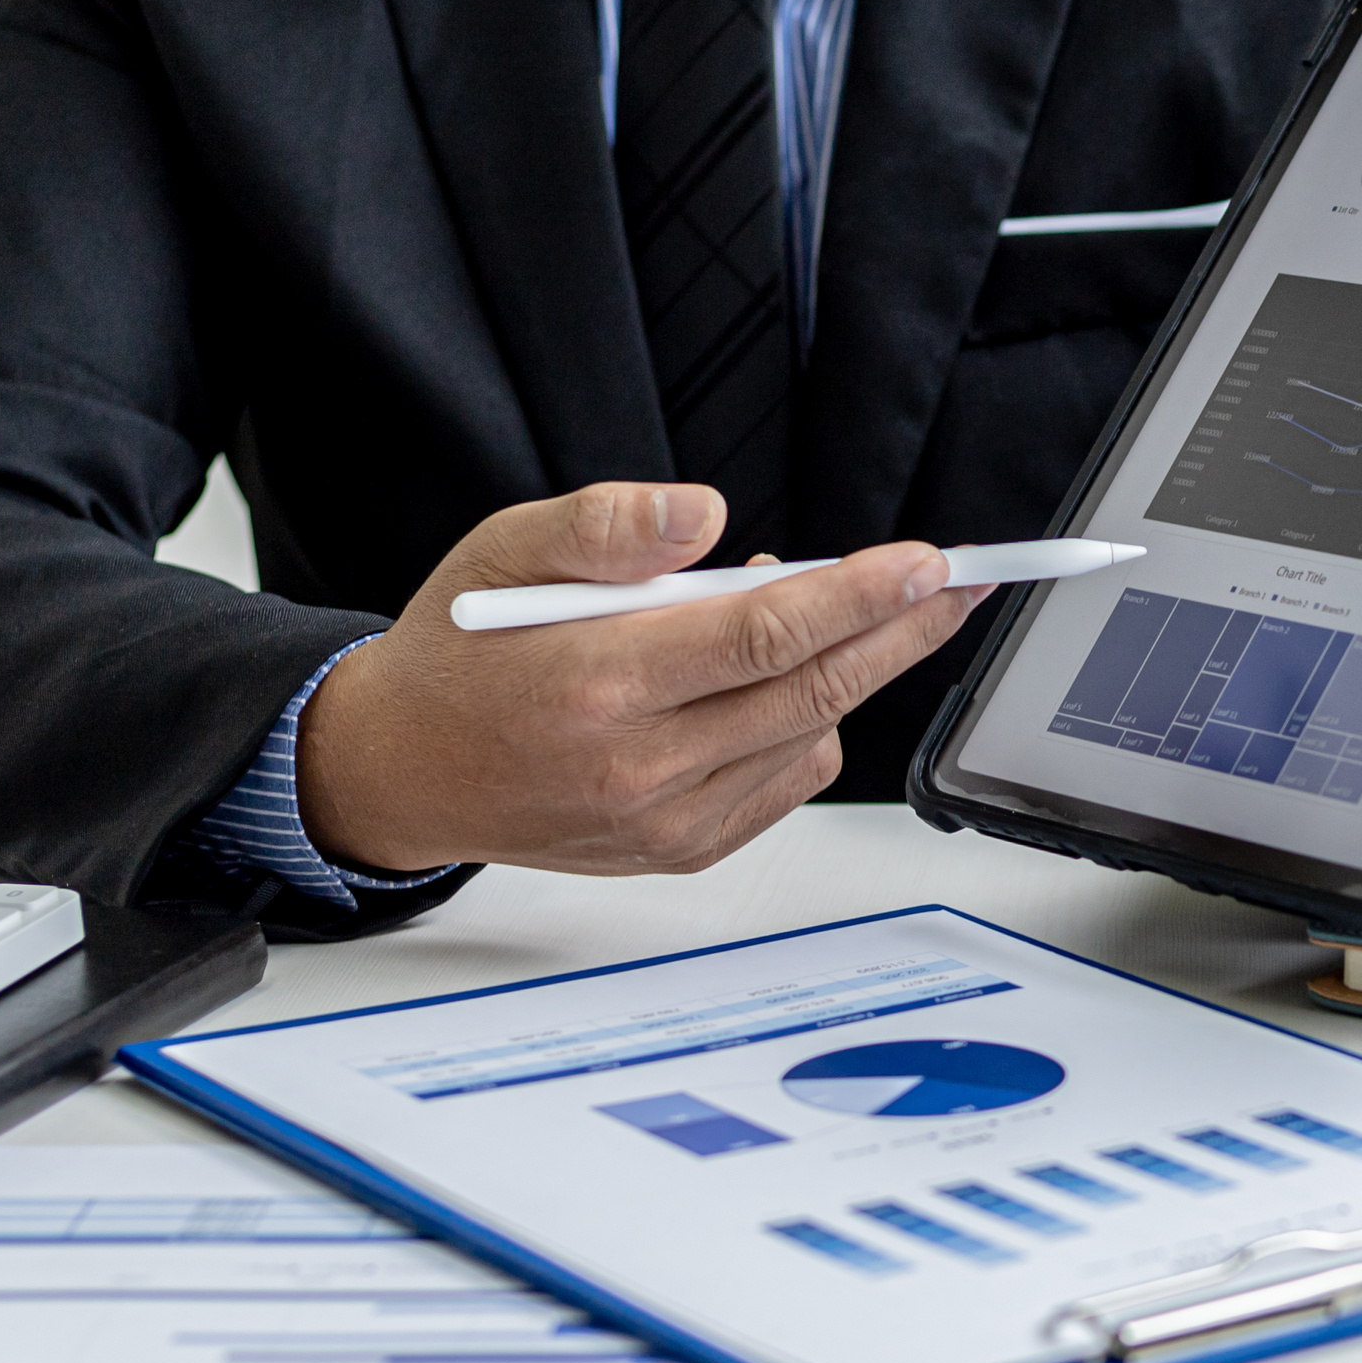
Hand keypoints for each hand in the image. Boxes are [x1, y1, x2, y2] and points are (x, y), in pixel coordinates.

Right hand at [296, 482, 982, 875]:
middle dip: (900, 633)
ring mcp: (663, 821)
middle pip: (810, 692)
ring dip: (851, 673)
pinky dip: (806, 725)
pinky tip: (783, 681)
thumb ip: (606, 526)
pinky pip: (783, 781)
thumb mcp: (505, 550)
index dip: (859, 597)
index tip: (926, 565)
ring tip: (845, 612)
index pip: (763, 636)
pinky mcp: (679, 850)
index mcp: (596, 684)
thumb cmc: (458, 652)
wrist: (403, 770)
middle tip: (958, 585)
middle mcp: (636, 768)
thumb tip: (704, 512)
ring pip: (807, 738)